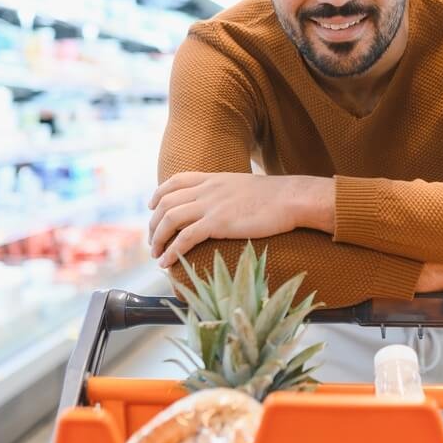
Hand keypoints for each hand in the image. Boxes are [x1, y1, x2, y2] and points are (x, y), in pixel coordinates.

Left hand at [148, 172, 333, 267]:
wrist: (291, 198)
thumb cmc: (276, 197)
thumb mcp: (245, 186)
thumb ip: (228, 192)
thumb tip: (227, 205)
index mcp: (213, 179)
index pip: (176, 181)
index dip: (158, 193)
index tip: (152, 207)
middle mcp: (207, 190)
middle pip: (166, 202)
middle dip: (154, 223)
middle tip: (153, 241)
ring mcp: (211, 206)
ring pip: (170, 219)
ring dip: (158, 238)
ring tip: (157, 254)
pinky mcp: (218, 223)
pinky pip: (185, 237)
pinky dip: (172, 251)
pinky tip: (167, 262)